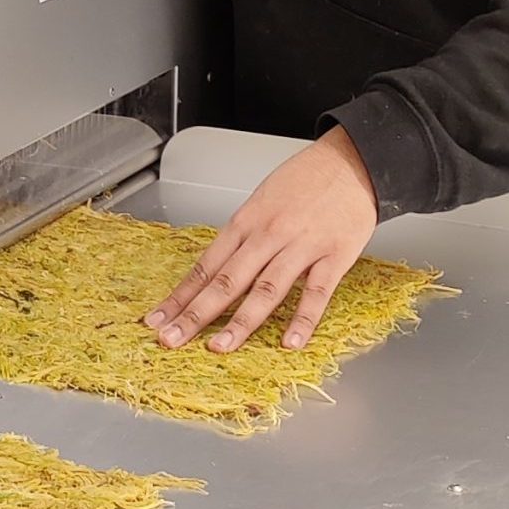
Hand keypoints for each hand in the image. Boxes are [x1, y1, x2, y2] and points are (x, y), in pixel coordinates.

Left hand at [144, 128, 379, 353]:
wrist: (351, 161)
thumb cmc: (305, 180)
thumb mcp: (262, 200)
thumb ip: (243, 237)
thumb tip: (218, 270)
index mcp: (246, 221)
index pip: (205, 266)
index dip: (180, 296)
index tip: (158, 318)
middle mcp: (268, 234)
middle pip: (227, 281)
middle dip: (196, 314)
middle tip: (172, 339)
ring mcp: (301, 246)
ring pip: (266, 290)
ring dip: (241, 322)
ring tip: (220, 347)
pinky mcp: (334, 256)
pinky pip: (316, 293)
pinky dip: (303, 319)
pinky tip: (290, 342)